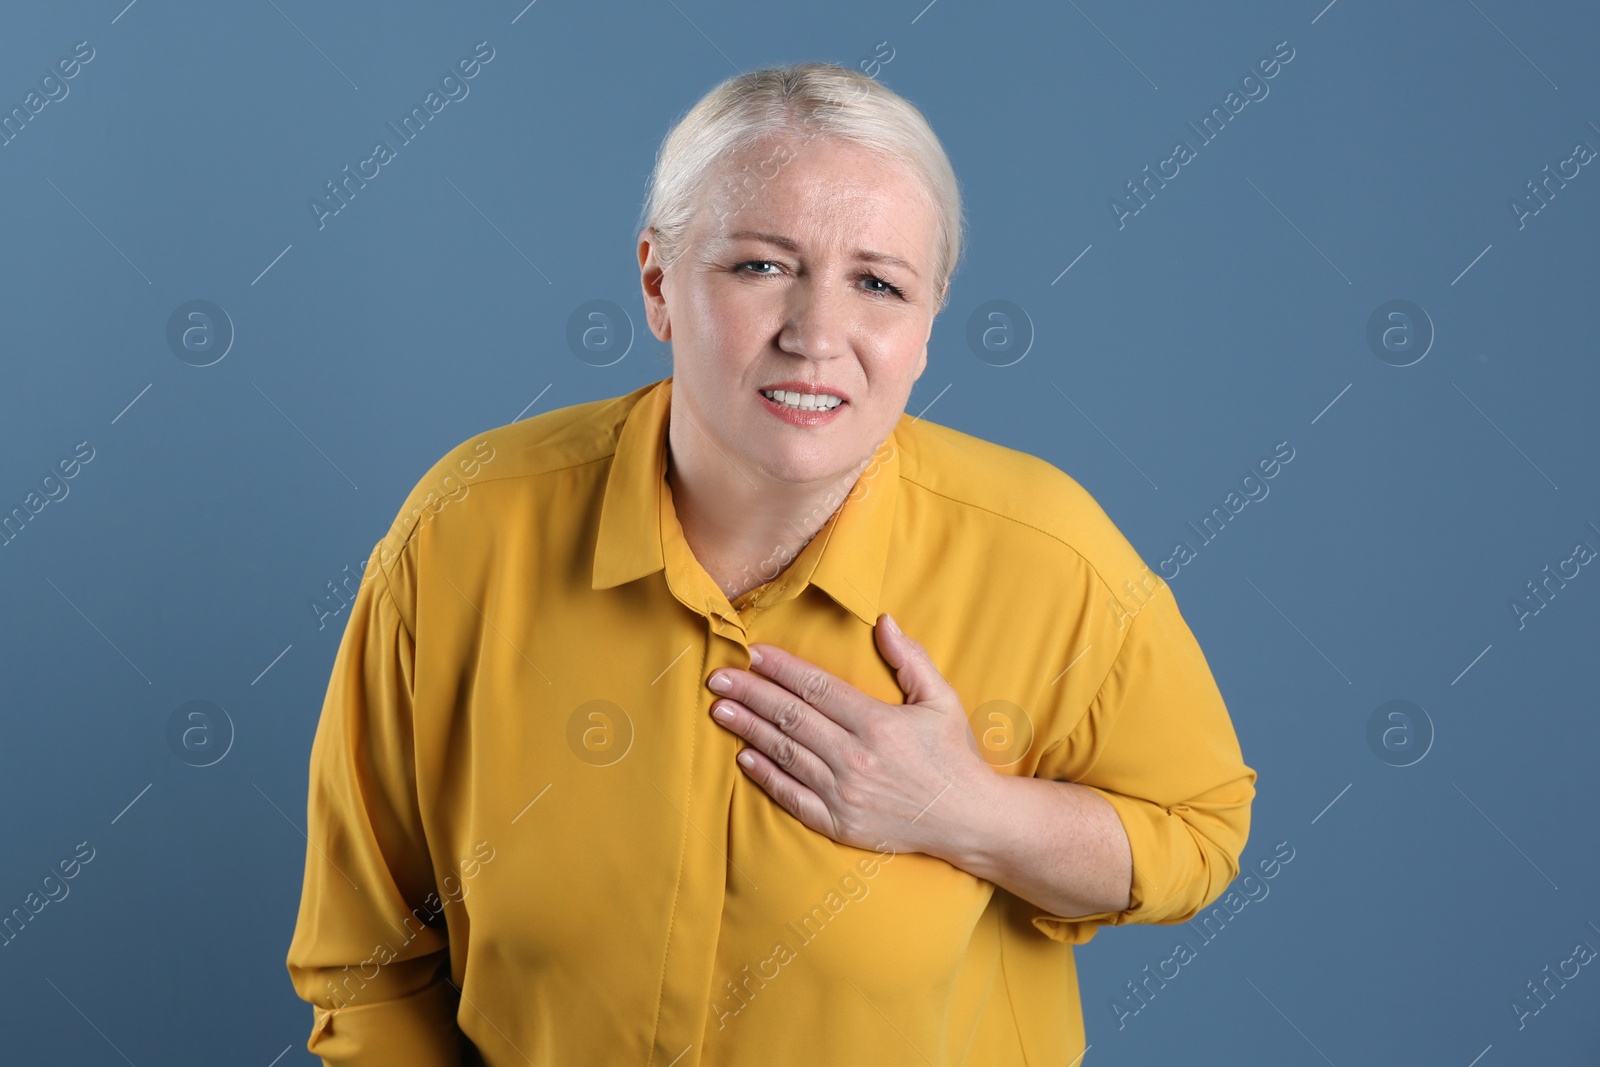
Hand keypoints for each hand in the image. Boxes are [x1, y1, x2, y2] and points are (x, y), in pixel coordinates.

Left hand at [705, 613, 996, 858]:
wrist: (968, 820)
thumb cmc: (954, 756)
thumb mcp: (942, 700)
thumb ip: (911, 659)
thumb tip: (884, 621)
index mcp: (878, 723)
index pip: (817, 687)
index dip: (781, 668)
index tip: (753, 653)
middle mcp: (856, 757)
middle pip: (791, 717)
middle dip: (750, 694)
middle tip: (717, 678)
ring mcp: (844, 793)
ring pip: (785, 753)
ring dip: (748, 730)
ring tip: (720, 710)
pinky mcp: (839, 823)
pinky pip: (792, 796)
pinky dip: (766, 775)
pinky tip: (745, 756)